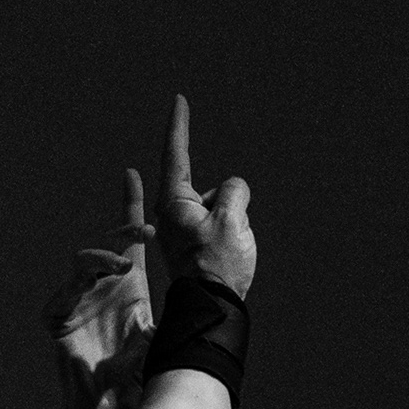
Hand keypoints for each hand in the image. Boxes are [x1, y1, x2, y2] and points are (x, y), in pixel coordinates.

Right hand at [47, 169, 156, 408]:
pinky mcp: (58, 318)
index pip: (129, 239)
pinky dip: (77, 289)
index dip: (130, 207)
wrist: (111, 405)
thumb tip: (216, 299)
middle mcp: (103, 287)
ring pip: (83, 263)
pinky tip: (94, 289)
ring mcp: (79, 300)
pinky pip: (63, 295)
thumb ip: (180, 311)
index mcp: (128, 284)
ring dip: (104, 260)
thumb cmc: (138, 373)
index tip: (133, 175)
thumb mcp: (165, 333)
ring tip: (125, 266)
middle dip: (123, 229)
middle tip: (144, 228)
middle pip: (107, 243)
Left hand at [157, 96, 256, 296]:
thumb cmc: (218, 264)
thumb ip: (235, 190)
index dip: (180, 125)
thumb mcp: (233, 217)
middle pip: (213, 190)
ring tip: (228, 251)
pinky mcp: (195, 244)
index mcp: (173, 202)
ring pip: (223, 208)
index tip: (179, 100)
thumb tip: (233, 192)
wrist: (213, 308)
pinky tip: (229, 257)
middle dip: (230, 204)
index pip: (176, 153)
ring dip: (234, 222)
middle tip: (228, 237)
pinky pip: (223, 226)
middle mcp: (173, 213)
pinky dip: (232, 234)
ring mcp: (184, 230)